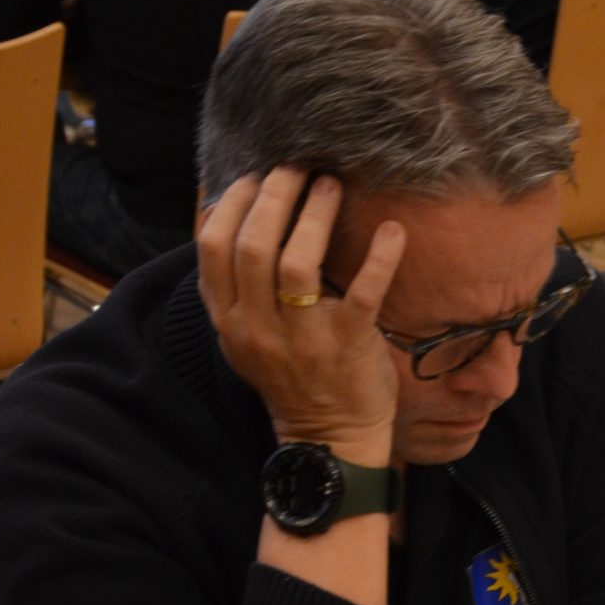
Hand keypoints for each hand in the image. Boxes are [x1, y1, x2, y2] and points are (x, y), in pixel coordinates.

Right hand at [198, 168, 404, 460]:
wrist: (328, 436)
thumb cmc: (290, 374)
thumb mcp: (244, 336)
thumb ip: (233, 286)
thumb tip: (224, 215)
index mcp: (229, 320)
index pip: (213, 247)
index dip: (233, 203)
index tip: (255, 177)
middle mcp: (258, 328)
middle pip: (252, 246)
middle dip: (273, 197)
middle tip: (296, 168)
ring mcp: (303, 338)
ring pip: (296, 264)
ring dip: (314, 216)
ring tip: (330, 185)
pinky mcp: (348, 345)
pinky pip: (363, 293)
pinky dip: (378, 257)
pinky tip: (392, 230)